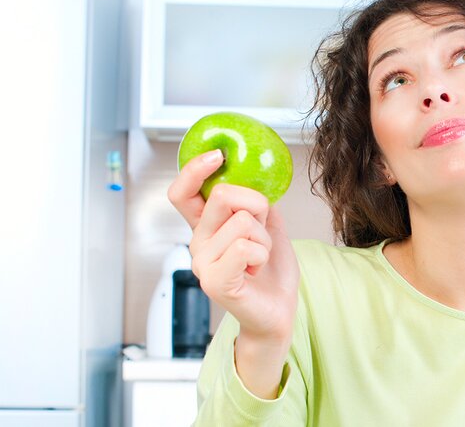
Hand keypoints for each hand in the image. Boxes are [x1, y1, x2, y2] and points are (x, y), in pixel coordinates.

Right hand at [167, 149, 299, 345]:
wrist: (279, 311)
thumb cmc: (271, 272)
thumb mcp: (268, 227)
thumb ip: (257, 204)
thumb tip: (256, 179)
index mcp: (206, 227)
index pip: (182, 192)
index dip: (193, 169)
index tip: (217, 155)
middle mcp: (197, 243)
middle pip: (223, 195)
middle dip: (256, 206)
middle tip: (260, 233)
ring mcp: (203, 263)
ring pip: (241, 222)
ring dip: (264, 239)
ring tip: (259, 259)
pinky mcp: (215, 282)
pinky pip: (244, 247)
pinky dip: (261, 255)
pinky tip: (255, 271)